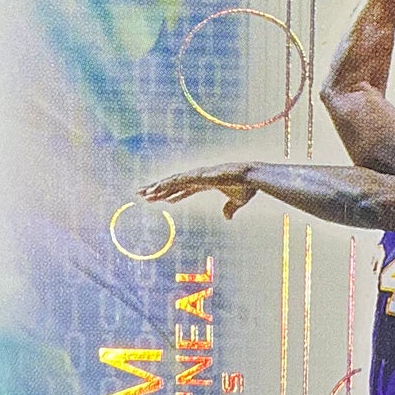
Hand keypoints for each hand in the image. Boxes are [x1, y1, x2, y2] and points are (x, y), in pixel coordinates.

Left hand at [141, 163, 258, 219]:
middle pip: (173, 184)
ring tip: (142, 194)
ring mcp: (197, 175)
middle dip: (158, 189)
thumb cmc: (247, 187)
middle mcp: (198, 177)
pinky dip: (165, 185)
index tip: (162, 199)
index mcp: (205, 182)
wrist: (252, 177)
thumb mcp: (237, 202)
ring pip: (172, 182)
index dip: (172, 194)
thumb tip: (227, 218)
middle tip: (142, 194)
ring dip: (157, 188)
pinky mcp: (197, 175)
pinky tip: (154, 189)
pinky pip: (178, 181)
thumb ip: (230, 209)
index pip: (184, 188)